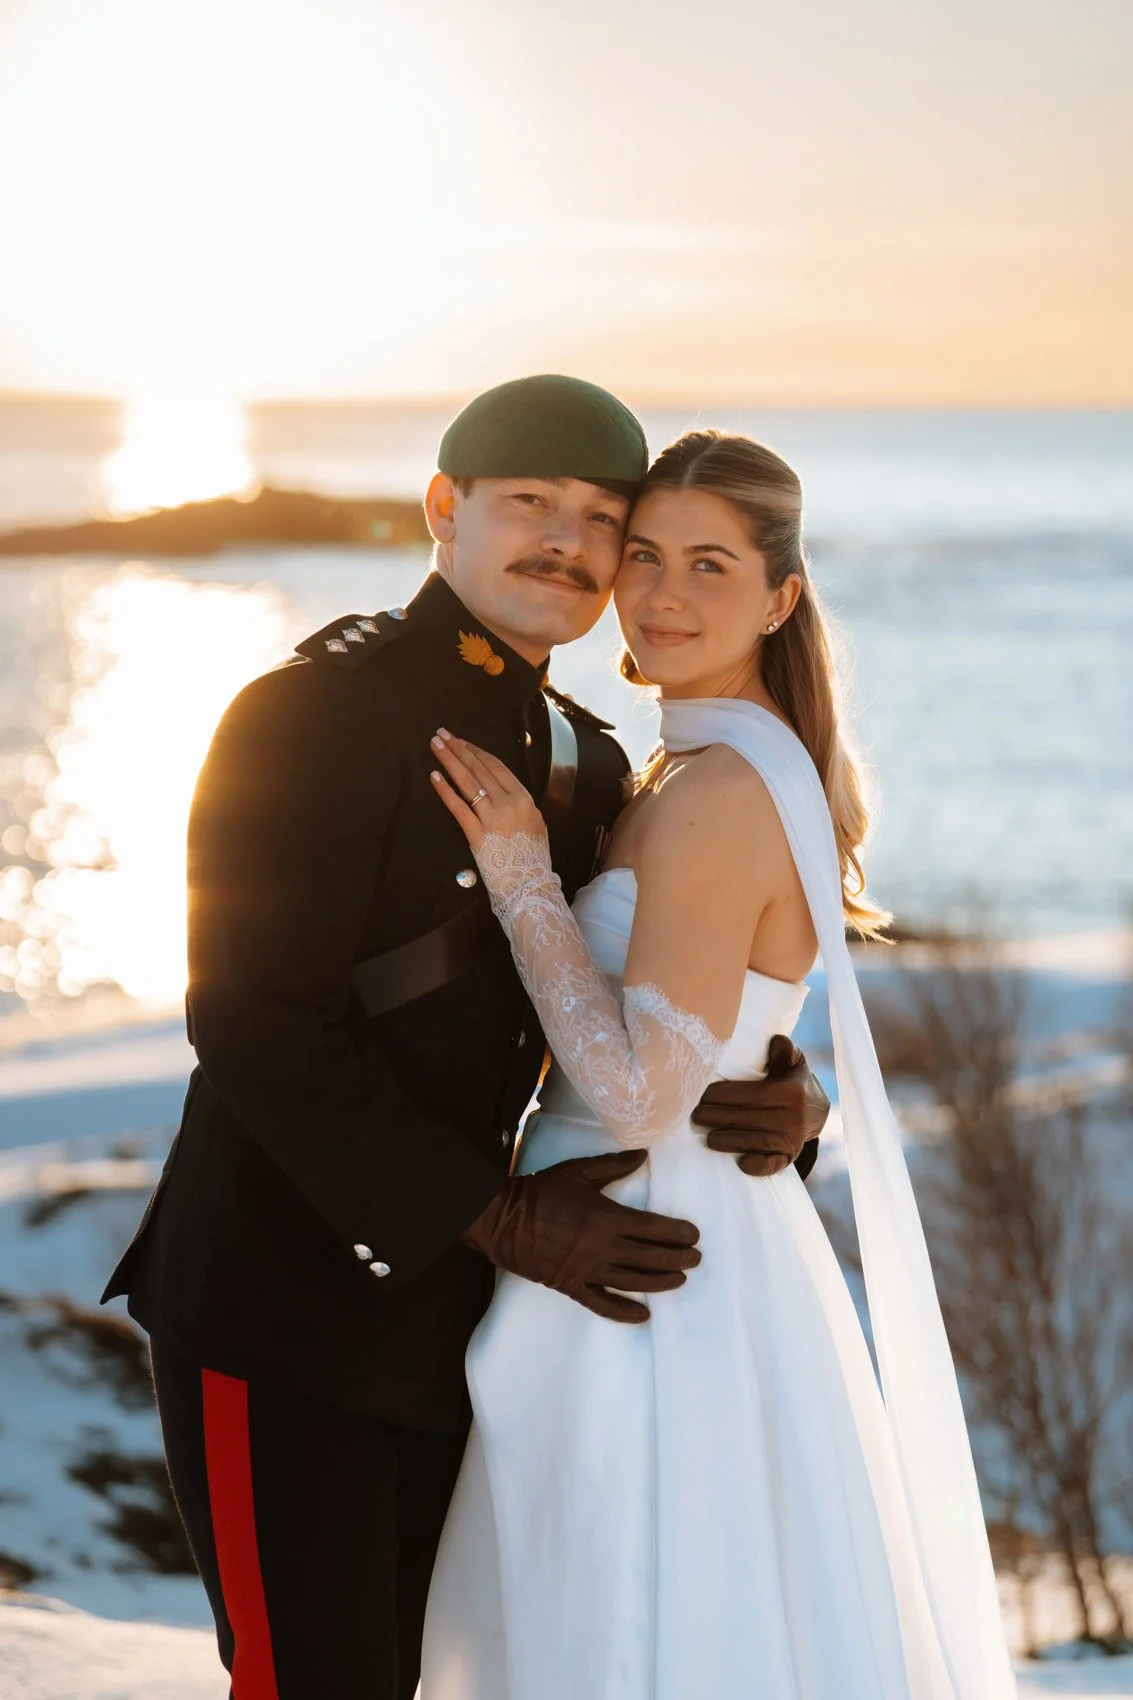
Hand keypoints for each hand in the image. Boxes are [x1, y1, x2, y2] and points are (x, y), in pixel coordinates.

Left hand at [430, 729, 544, 852]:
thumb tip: (504, 791)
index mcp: (523, 798)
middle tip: (441, 734)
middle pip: (478, 769)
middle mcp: (508, 803)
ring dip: (449, 761)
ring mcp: (492, 818)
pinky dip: (445, 790)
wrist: (529, 884)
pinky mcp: (477, 834)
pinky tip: (434, 776)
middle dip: (458, 749)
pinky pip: (458, 807)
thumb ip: (520, 805)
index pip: (496, 766)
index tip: (461, 741)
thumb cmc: (532, 857)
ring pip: (467, 782)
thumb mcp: (535, 824)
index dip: (476, 752)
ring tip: (435, 746)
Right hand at [460, 1150, 701, 1323]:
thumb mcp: (579, 1171)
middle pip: (651, 1257)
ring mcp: (588, 1270)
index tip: (694, 1235)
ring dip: (661, 1282)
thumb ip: (614, 1165)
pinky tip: (643, 1315)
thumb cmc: (541, 1190)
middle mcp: (603, 1247)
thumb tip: (644, 1155)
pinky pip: (603, 1304)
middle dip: (678, 1259)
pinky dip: (624, 1312)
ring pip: (634, 1282)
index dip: (678, 1233)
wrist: (502, 1218)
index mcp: (607, 1217)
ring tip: (679, 1280)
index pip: (654, 1228)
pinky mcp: (572, 1286)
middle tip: (696, 1259)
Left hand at [691, 1035, 829, 1177]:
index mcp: (791, 1091)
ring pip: (757, 1140)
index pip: (754, 1094)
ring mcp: (792, 1138)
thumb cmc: (794, 1080)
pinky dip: (760, 1165)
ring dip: (730, 1141)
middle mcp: (794, 1116)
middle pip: (750, 1117)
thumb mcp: (793, 1062)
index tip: (704, 1094)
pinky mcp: (790, 1155)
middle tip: (696, 1115)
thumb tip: (777, 1041)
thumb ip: (784, 1051)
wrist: (817, 1110)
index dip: (727, 1095)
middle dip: (720, 1117)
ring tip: (708, 1138)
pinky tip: (742, 1164)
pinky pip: (775, 1163)